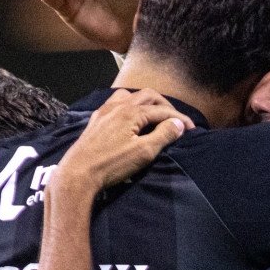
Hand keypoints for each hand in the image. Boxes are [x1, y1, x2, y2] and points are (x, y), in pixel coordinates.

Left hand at [56, 89, 191, 195]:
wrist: (78, 173)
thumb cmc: (111, 164)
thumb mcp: (143, 152)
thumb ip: (163, 135)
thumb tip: (178, 124)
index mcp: (132, 111)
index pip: (162, 110)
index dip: (180, 119)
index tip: (192, 130)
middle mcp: (118, 105)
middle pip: (148, 96)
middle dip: (165, 106)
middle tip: (175, 119)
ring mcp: (105, 111)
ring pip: (130, 96)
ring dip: (146, 102)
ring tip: (154, 114)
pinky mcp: (96, 120)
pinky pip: (116, 103)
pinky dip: (129, 105)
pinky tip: (130, 117)